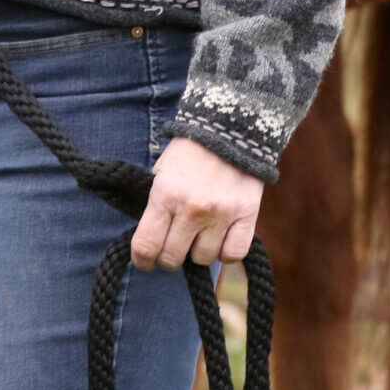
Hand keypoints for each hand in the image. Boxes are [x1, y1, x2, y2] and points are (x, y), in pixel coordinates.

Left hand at [131, 137, 262, 271]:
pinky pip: (232, 254)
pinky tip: (220, 238)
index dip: (142, 260)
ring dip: (198, 252)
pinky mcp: (246, 216)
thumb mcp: (162, 172)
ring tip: (198, 235)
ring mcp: (221, 214)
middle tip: (172, 246)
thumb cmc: (190, 151)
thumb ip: (157, 206)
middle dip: (168, 257)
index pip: (146, 245)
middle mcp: (191, 209)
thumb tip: (151, 239)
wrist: (229, 128)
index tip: (145, 261)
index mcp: (165, 194)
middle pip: (172, 258)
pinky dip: (225, 252)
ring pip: (203, 259)